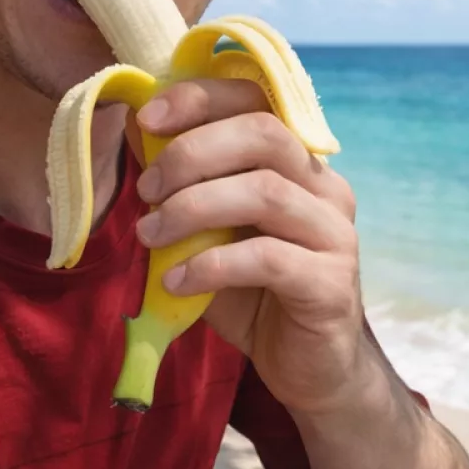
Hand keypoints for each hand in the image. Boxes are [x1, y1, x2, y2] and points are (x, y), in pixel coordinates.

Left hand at [130, 77, 365, 415]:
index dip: (201, 99)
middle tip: (146, 190)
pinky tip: (177, 281)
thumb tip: (132, 148)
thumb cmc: (254, 295)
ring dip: (193, 208)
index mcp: (297, 163)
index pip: (257, 100)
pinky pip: (268, 258)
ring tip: (151, 236)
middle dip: (191, 153)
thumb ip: (185, 193)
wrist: (309, 368)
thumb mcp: (210, 235)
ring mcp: (335, 233)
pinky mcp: (332, 283)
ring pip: (265, 192)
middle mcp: (325, 187)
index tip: (147, 119)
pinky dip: (211, 265)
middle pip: (263, 134)